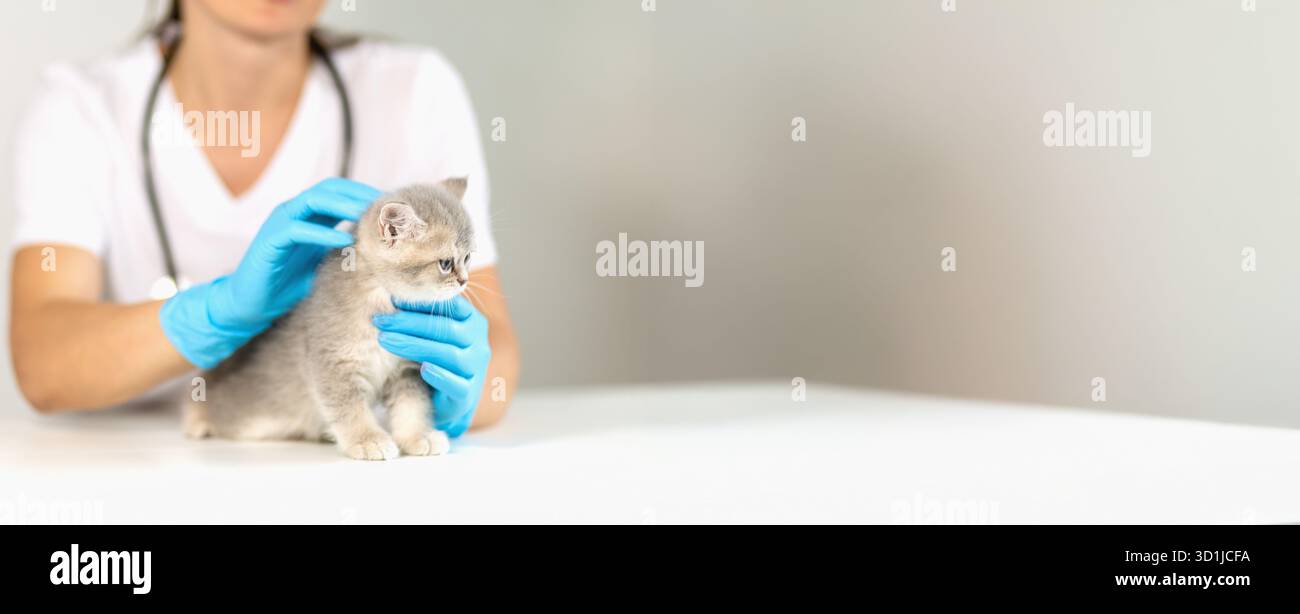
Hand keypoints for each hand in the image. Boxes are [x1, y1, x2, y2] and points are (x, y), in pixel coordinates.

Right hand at [160, 178, 381, 367]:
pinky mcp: (270, 240)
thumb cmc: (290, 284)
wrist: (251, 304)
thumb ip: (349, 252)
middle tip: (387, 205)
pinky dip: (322, 231)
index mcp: (309, 215)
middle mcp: (293, 212)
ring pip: (314, 200)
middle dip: (359, 194)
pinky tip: (346, 238)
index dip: (366, 194)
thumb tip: (387, 254)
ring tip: (371, 215)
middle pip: (330, 188)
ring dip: (344, 205)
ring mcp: (280, 223)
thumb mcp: (326, 264)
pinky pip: (297, 228)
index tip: (393, 205)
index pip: (340, 192)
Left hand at [373, 295, 491, 437]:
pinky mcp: (468, 394)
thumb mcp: (435, 336)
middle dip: (409, 323)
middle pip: (445, 329)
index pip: (450, 306)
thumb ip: (424, 318)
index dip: (421, 302)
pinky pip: (457, 384)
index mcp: (472, 321)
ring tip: (385, 340)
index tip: (392, 298)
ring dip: (414, 346)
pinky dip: (441, 376)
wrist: (449, 401)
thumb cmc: (439, 361)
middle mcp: (478, 343)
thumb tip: (390, 294)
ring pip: (448, 354)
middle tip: (380, 320)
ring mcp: (475, 369)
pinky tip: (422, 369)